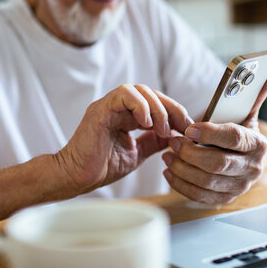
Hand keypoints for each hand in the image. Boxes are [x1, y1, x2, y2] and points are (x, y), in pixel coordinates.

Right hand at [55, 84, 192, 193]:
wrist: (77, 177)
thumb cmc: (101, 167)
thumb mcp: (137, 153)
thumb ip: (153, 142)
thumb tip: (175, 136)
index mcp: (126, 115)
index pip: (156, 103)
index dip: (175, 112)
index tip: (188, 128)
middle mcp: (118, 107)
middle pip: (151, 93)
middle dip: (172, 108)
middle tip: (183, 126)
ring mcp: (108, 105)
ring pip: (140, 90)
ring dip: (157, 108)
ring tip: (163, 129)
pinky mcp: (100, 109)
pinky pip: (124, 94)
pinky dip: (140, 105)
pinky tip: (146, 123)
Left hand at [162, 69, 266, 203]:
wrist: (246, 161)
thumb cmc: (238, 133)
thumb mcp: (245, 114)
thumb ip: (251, 93)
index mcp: (257, 144)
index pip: (233, 138)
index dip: (209, 133)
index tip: (189, 128)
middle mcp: (252, 168)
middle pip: (217, 163)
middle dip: (190, 152)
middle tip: (173, 142)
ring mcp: (240, 186)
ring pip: (206, 181)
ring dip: (182, 168)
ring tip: (167, 155)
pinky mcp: (226, 199)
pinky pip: (201, 197)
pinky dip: (181, 185)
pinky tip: (170, 172)